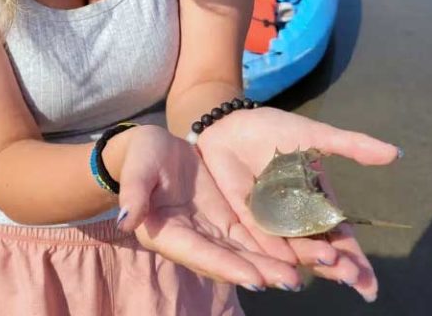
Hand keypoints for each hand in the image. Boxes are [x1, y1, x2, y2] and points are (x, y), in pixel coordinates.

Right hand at [116, 125, 300, 290]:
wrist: (155, 149)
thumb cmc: (142, 157)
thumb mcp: (138, 169)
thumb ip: (134, 193)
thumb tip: (125, 219)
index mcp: (168, 234)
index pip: (199, 254)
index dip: (226, 266)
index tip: (254, 279)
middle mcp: (193, 241)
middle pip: (230, 261)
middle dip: (261, 272)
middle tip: (294, 281)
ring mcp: (213, 233)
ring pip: (248, 253)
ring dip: (276, 264)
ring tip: (306, 271)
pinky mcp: (228, 222)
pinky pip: (255, 237)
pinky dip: (277, 247)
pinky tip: (304, 251)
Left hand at [195, 107, 400, 301]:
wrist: (231, 123)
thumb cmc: (275, 130)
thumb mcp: (316, 136)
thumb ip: (352, 146)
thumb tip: (396, 153)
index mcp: (318, 206)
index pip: (340, 240)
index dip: (355, 261)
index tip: (370, 284)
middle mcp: (296, 221)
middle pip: (318, 251)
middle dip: (336, 266)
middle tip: (350, 275)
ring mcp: (269, 222)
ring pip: (291, 251)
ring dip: (308, 262)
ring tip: (325, 268)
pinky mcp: (242, 218)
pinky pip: (256, 241)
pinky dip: (269, 255)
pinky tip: (280, 268)